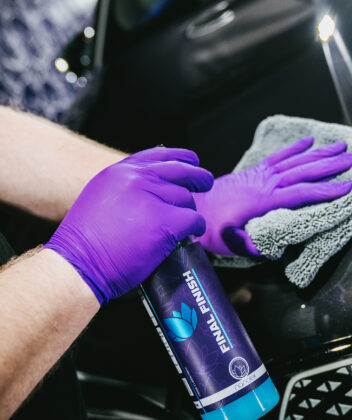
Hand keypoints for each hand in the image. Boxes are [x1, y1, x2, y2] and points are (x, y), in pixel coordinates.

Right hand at [45, 147, 212, 304]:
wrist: (78, 264)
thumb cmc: (85, 240)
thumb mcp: (100, 198)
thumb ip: (126, 188)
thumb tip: (154, 189)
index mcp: (120, 172)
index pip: (159, 155)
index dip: (181, 157)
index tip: (192, 160)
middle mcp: (137, 179)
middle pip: (181, 172)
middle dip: (198, 177)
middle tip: (205, 182)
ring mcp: (152, 199)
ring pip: (187, 199)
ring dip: (189, 212)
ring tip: (185, 224)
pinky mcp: (165, 222)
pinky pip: (193, 219)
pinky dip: (197, 227)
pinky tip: (193, 233)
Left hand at [193, 137, 351, 255]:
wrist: (191, 207)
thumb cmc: (209, 228)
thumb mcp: (230, 243)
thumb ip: (253, 246)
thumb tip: (275, 249)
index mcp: (263, 201)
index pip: (301, 194)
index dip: (325, 190)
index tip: (347, 186)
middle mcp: (265, 184)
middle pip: (303, 172)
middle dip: (330, 165)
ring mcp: (259, 175)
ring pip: (294, 161)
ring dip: (318, 153)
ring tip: (339, 145)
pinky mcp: (253, 172)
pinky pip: (277, 157)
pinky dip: (293, 149)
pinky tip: (307, 141)